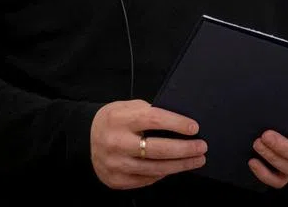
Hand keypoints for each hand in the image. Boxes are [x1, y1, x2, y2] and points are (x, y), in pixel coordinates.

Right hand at [90, 100, 206, 189]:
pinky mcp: (116, 180)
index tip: (194, 128)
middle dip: (184, 149)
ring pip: (155, 169)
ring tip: (197, 160)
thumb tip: (181, 124)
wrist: (85, 138)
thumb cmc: (114, 120)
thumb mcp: (127, 107)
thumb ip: (149, 113)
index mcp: (119, 119)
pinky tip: (175, 168)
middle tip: (202, 147)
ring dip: (180, 165)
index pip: (153, 120)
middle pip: (158, 149)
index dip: (176, 124)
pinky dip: (164, 174)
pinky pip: (147, 179)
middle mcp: (116, 143)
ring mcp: (115, 164)